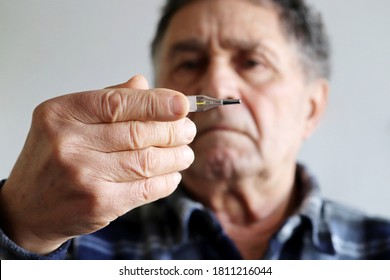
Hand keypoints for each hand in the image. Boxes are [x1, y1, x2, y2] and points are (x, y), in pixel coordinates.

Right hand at [0, 75, 195, 253]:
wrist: (28, 207)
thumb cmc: (52, 158)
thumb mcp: (67, 120)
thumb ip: (107, 100)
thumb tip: (144, 84)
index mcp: (61, 114)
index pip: (119, 103)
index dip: (157, 103)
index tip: (182, 104)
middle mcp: (70, 143)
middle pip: (138, 132)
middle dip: (174, 131)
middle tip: (188, 130)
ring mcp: (84, 176)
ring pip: (147, 161)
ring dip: (176, 156)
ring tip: (186, 153)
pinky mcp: (99, 204)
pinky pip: (146, 189)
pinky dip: (167, 181)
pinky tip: (173, 174)